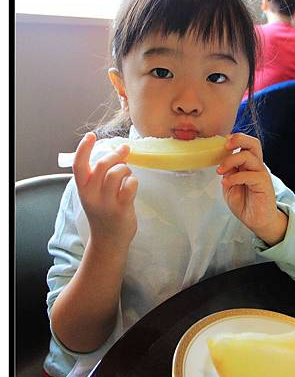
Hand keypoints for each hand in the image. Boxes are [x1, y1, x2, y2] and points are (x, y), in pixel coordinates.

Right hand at [73, 132, 137, 250]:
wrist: (108, 241)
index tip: (91, 135)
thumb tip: (118, 151)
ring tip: (127, 174)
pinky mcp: (121, 209)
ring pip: (117, 173)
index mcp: (82, 189)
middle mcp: (91, 195)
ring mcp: (106, 203)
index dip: (83, 148)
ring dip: (125, 168)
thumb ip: (100, 176)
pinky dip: (133, 181)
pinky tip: (131, 186)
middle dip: (116, 154)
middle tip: (124, 150)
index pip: (78, 165)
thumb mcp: (93, 194)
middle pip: (102, 164)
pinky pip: (130, 185)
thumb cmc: (103, 212)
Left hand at [217, 132, 287, 245]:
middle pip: (253, 143)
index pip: (246, 144)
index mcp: (249, 164)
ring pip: (248, 156)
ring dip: (230, 161)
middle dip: (239, 139)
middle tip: (225, 145)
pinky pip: (249, 175)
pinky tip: (226, 183)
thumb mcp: (230, 186)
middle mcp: (256, 166)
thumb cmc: (245, 203)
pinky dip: (234, 177)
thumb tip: (222, 163)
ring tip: (220, 171)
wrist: (257, 221)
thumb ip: (227, 173)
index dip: (235, 139)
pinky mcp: (263, 184)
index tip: (221, 143)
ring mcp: (261, 174)